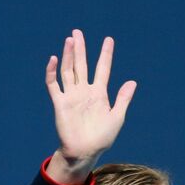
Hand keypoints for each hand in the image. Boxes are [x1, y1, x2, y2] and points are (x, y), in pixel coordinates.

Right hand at [45, 29, 136, 184]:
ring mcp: (71, 96)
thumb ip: (123, 99)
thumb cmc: (102, 138)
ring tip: (69, 40)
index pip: (102, 69)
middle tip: (78, 32)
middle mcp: (84, 91)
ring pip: (68, 70)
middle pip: (81, 65)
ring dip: (68, 55)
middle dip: (80, 49)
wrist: (85, 151)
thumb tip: (132, 81)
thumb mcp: (117, 117)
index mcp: (99, 94)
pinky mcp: (60, 103)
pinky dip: (52, 72)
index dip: (105, 54)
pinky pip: (54, 85)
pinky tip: (53, 59)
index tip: (108, 40)